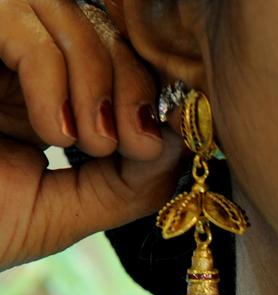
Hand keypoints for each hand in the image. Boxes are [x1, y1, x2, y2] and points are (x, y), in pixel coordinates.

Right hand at [0, 0, 185, 270]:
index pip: (115, 63)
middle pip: (99, 26)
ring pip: (67, 9)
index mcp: (38, 94)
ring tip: (84, 143)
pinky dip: (51, 71)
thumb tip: (179, 143)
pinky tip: (52, 130)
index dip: (147, 93)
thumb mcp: (65, 210)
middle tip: (128, 143)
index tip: (156, 143)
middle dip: (132, 84)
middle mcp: (10, 57)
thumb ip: (127, 184)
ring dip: (97, 78)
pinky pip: (19, 18)